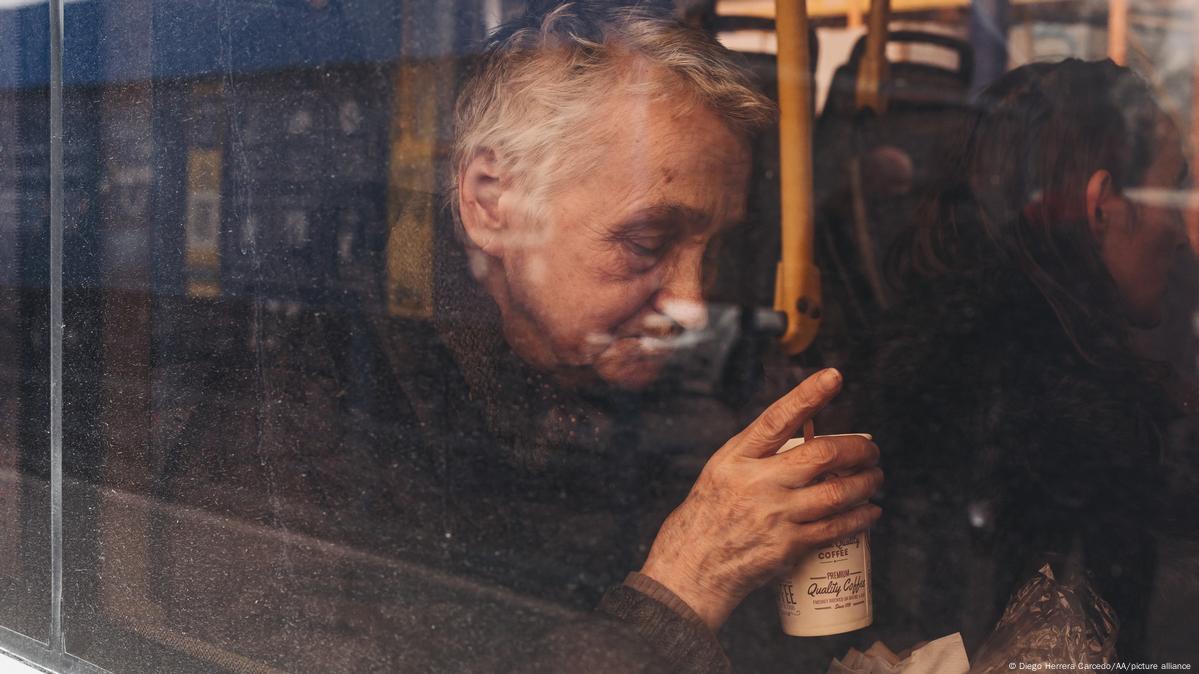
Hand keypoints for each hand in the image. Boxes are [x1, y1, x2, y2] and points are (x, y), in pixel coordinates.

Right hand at [639, 368, 882, 630]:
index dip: (808, 395)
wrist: (692, 568)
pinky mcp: (787, 546)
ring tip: (875, 478)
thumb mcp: (722, 471)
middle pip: (821, 455)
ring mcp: (774, 515)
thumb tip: (803, 433)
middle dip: (857, 449)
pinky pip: (836, 528)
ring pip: (837, 492)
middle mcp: (756, 483)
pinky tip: (870, 511)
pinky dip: (860, 517)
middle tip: (871, 450)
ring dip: (866, 483)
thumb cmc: (708, 515)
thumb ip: (758, 453)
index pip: (777, 418)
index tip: (833, 377)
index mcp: (736, 458)